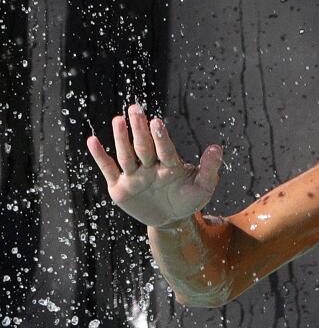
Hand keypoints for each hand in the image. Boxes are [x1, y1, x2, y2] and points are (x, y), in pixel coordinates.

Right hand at [87, 104, 222, 227]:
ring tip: (118, 120)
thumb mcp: (202, 188)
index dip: (161, 138)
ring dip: (121, 138)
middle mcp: (150, 166)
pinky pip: (109, 169)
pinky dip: (100, 156)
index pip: (165, 150)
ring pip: (127, 155)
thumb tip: (217, 147)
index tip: (157, 122)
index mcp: (170, 165)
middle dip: (139, 129)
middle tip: (135, 109)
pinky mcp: (120, 187)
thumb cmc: (188, 200)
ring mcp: (134, 176)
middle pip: (144, 147)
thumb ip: (209, 169)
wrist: (171, 218)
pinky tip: (92, 141)